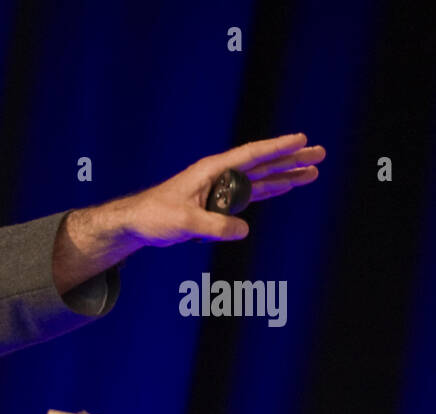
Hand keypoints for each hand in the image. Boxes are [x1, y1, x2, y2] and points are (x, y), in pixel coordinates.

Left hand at [122, 132, 325, 246]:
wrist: (136, 223)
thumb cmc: (153, 216)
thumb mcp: (184, 223)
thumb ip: (214, 227)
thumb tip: (243, 230)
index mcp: (211, 170)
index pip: (251, 156)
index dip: (277, 148)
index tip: (302, 140)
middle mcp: (218, 175)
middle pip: (262, 164)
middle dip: (291, 159)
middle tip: (320, 154)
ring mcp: (219, 188)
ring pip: (260, 179)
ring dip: (285, 175)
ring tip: (312, 172)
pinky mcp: (217, 203)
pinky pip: (249, 194)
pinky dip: (268, 190)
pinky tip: (285, 187)